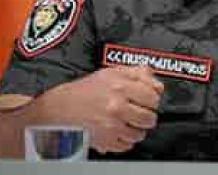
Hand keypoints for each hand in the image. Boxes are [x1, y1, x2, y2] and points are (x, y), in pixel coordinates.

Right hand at [46, 66, 163, 152]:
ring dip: (136, 128)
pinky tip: (118, 130)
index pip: (153, 97)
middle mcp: (117, 107)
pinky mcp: (106, 141)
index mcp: (120, 87)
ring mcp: (112, 126)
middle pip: (150, 118)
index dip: (152, 99)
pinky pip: (127, 145)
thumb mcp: (112, 73)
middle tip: (138, 111)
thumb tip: (157, 84)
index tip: (147, 99)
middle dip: (146, 115)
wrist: (60, 108)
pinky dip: (125, 139)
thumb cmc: (85, 90)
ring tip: (127, 121)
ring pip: (140, 134)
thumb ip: (139, 74)